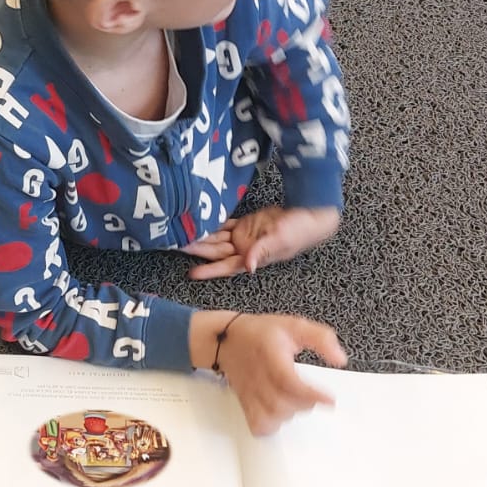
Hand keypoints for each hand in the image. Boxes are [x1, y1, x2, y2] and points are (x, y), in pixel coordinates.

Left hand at [183, 206, 340, 279]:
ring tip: (181, 234)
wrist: (311, 214)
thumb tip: (248, 268)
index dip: (209, 270)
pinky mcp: (247, 224)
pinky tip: (198, 222)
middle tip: (175, 245)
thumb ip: (262, 252)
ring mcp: (245, 237)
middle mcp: (245, 250)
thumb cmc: (300, 230)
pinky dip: (212, 225)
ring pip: (218, 239)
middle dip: (197, 250)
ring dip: (201, 237)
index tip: (192, 273)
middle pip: (216, 252)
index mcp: (252, 257)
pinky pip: (226, 226)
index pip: (226, 266)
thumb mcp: (280, 239)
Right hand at [191, 311, 347, 435]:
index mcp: (270, 354)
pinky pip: (257, 424)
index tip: (330, 399)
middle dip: (304, 403)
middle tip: (313, 396)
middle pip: (281, 403)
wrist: (225, 339)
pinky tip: (279, 416)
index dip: (310, 393)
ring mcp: (249, 391)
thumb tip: (340, 359)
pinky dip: (271, 426)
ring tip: (297, 402)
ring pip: (271, 416)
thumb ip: (321, 338)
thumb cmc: (259, 333)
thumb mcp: (294, 325)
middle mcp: (258, 375)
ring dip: (290, 413)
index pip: (287, 380)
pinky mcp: (245, 402)